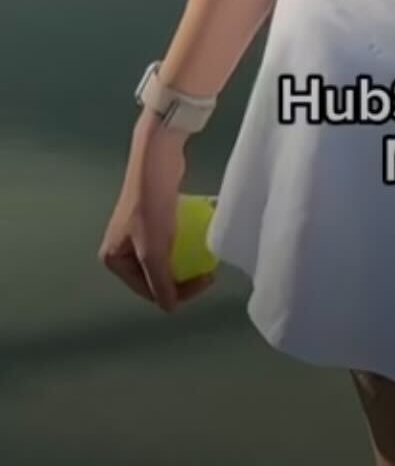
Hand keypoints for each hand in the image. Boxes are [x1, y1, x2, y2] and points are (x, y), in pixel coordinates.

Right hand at [97, 114, 216, 313]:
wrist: (156, 157)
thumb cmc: (151, 204)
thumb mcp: (153, 249)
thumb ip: (160, 281)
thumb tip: (169, 308)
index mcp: (114, 259)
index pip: (150, 290)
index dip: (180, 291)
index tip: (207, 279)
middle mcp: (122, 249)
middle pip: (158, 276)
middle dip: (184, 276)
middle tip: (209, 270)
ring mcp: (137, 233)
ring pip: (167, 258)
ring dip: (188, 260)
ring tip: (208, 257)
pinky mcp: (153, 218)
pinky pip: (172, 239)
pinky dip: (187, 241)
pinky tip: (204, 235)